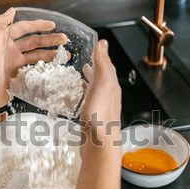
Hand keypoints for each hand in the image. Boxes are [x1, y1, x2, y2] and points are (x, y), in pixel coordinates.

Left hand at [0, 7, 67, 110]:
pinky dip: (45, 69)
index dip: (38, 25)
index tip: (52, 25)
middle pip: (34, 42)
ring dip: (50, 55)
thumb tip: (11, 10)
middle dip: (50, 40)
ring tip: (64, 56)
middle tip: (64, 40)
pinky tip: (54, 69)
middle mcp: (11, 52)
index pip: (24, 28)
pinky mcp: (18, 77)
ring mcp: (15, 65)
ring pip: (37, 57)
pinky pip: (35, 70)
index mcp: (5, 42)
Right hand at [81, 39, 121, 153]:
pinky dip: (84, 94)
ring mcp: (100, 108)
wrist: (99, 144)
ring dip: (89, 80)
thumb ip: (103, 64)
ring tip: (81, 73)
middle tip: (86, 57)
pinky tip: (78, 97)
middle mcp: (108, 96)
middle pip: (102, 77)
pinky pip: (88, 101)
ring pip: (95, 89)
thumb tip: (103, 44)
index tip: (93, 45)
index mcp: (112, 86)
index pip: (107, 66)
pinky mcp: (92, 118)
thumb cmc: (101, 116)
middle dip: (95, 67)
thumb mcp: (103, 84)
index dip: (101, 55)